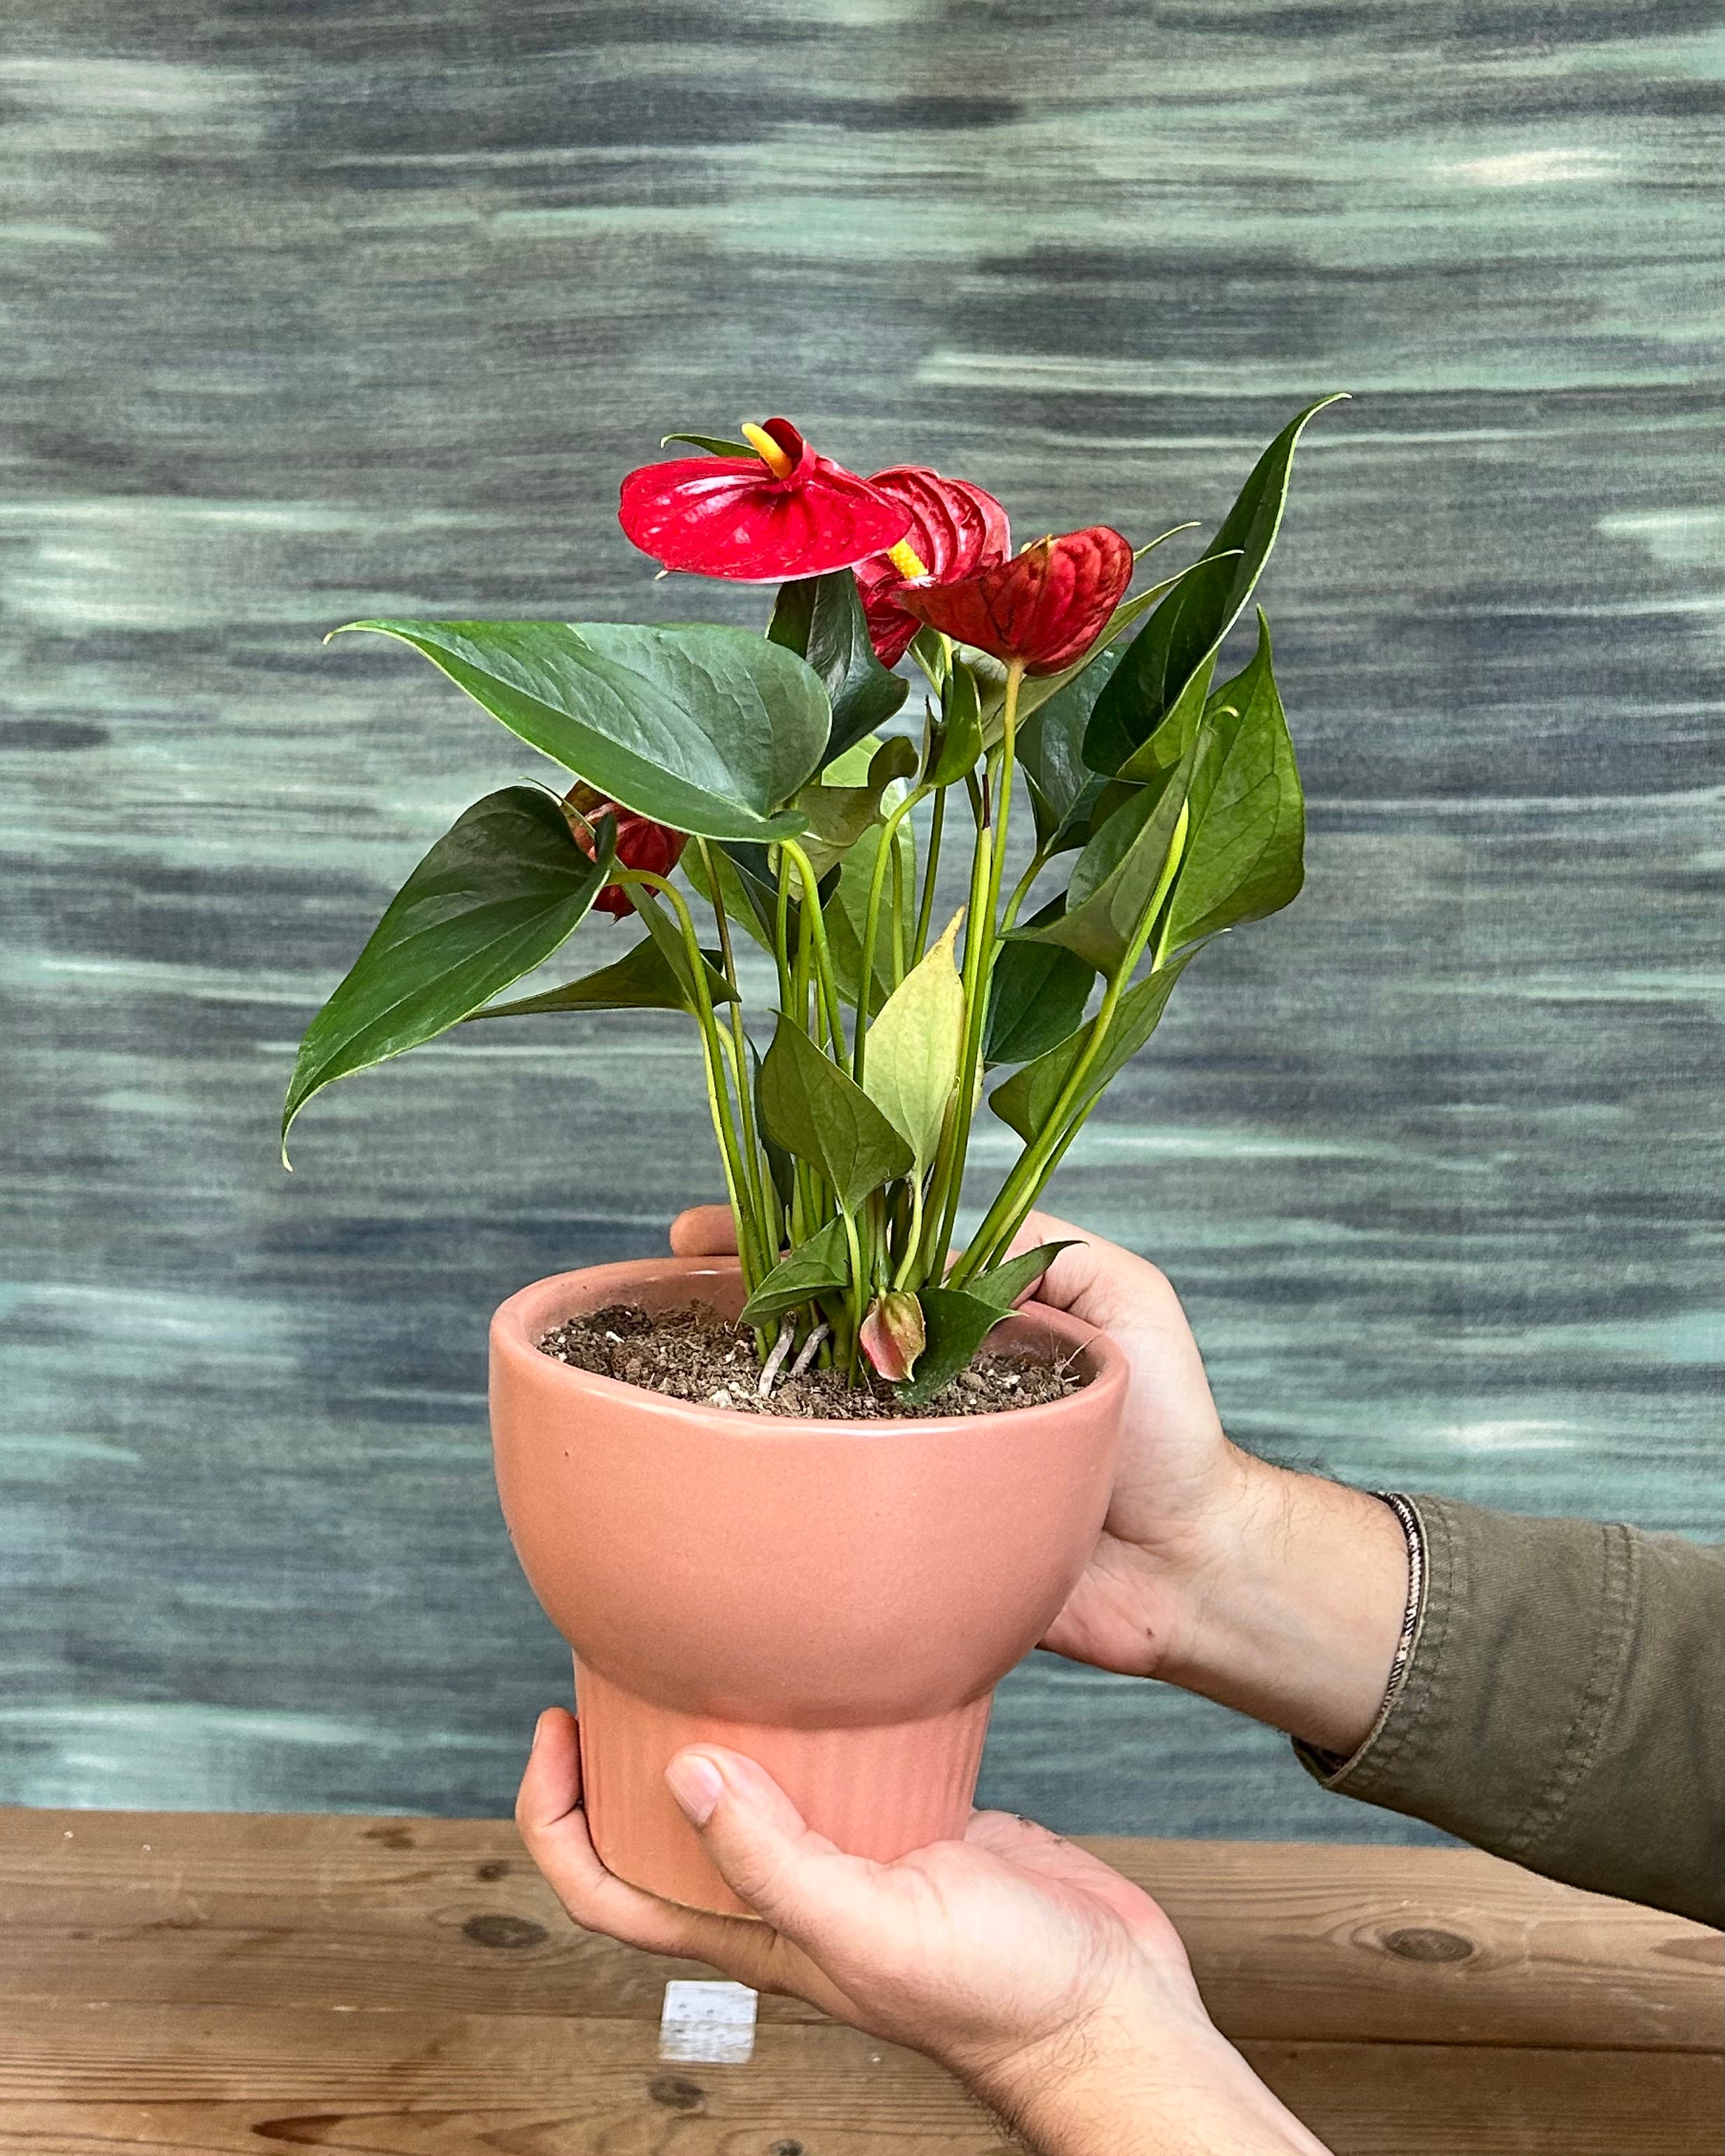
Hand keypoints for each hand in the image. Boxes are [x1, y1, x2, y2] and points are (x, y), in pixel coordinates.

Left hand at [517, 1709, 1328, 2154]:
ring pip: (754, 1787)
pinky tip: (837, 1661)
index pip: (609, 1889)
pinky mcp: (916, 1823)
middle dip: (620, 1751)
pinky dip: (823, 1711)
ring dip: (717, 1723)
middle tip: (615, 1659)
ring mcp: (852, 1858)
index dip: (558, 1816)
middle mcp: (790, 1895)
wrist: (1112, 2005)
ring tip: (705, 1643)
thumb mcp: (874, 1928)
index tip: (554, 1727)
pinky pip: (844, 1759)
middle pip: (665, 1829)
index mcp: (757, 1934)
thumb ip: (777, 1862)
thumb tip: (683, 1774)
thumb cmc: (1002, 1997)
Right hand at [670, 1204, 1407, 1755]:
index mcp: (960, 1315)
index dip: (781, 1232)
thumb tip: (926, 1231)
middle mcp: (917, 1377)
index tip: (705, 1229)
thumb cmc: (1170, 1426)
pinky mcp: (893, 1531)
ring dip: (733, 1381)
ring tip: (668, 1358)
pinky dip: (768, 1479)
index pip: (856, 1253)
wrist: (1189, 1569)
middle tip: (663, 1288)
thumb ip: (1038, 1248)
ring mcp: (900, 1454)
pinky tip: (715, 1461)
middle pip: (806, 1324)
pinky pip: (822, 1499)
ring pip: (801, 1407)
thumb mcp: (1122, 1298)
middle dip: (728, 1298)